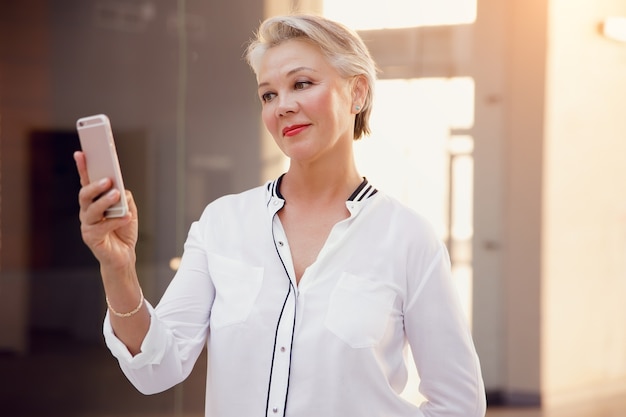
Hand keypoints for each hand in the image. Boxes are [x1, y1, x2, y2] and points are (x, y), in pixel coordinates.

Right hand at [74, 151, 138, 268]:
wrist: (123, 255)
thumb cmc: (124, 230)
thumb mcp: (129, 209)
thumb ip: (125, 198)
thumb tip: (121, 190)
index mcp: (94, 201)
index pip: (87, 181)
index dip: (83, 167)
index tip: (81, 153)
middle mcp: (87, 211)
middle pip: (85, 195)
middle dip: (95, 186)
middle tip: (107, 180)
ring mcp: (87, 225)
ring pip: (91, 210)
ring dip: (105, 201)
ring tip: (117, 195)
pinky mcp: (92, 238)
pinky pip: (103, 227)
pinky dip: (116, 221)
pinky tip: (127, 217)